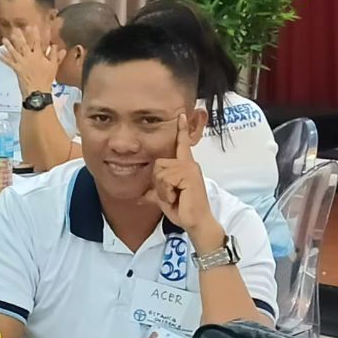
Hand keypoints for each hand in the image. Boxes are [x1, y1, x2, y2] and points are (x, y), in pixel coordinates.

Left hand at [0, 25, 62, 94]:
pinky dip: (3, 58)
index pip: (37, 42)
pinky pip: (9, 63)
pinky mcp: (17, 69)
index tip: (32, 26)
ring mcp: (22, 63)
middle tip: (15, 29)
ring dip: (8, 45)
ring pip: (14, 52)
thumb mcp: (54, 66)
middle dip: (19, 36)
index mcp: (38, 56)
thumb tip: (55, 46)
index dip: (35, 33)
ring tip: (4, 39)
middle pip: (23, 45)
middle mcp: (29, 57)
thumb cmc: (46, 79)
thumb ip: (55, 55)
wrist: (38, 91)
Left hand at [143, 114, 221, 246]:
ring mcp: (189, 168)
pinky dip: (167, 192)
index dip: (181, 130)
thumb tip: (140, 197)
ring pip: (160, 173)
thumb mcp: (165, 199)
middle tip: (171, 196)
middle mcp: (189, 164)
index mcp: (185, 167)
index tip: (180, 115)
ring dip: (163, 190)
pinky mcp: (188, 174)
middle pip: (158, 165)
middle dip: (159, 184)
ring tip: (175, 197)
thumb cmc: (184, 211)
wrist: (196, 222)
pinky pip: (165, 179)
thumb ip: (155, 193)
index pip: (182, 145)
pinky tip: (177, 198)